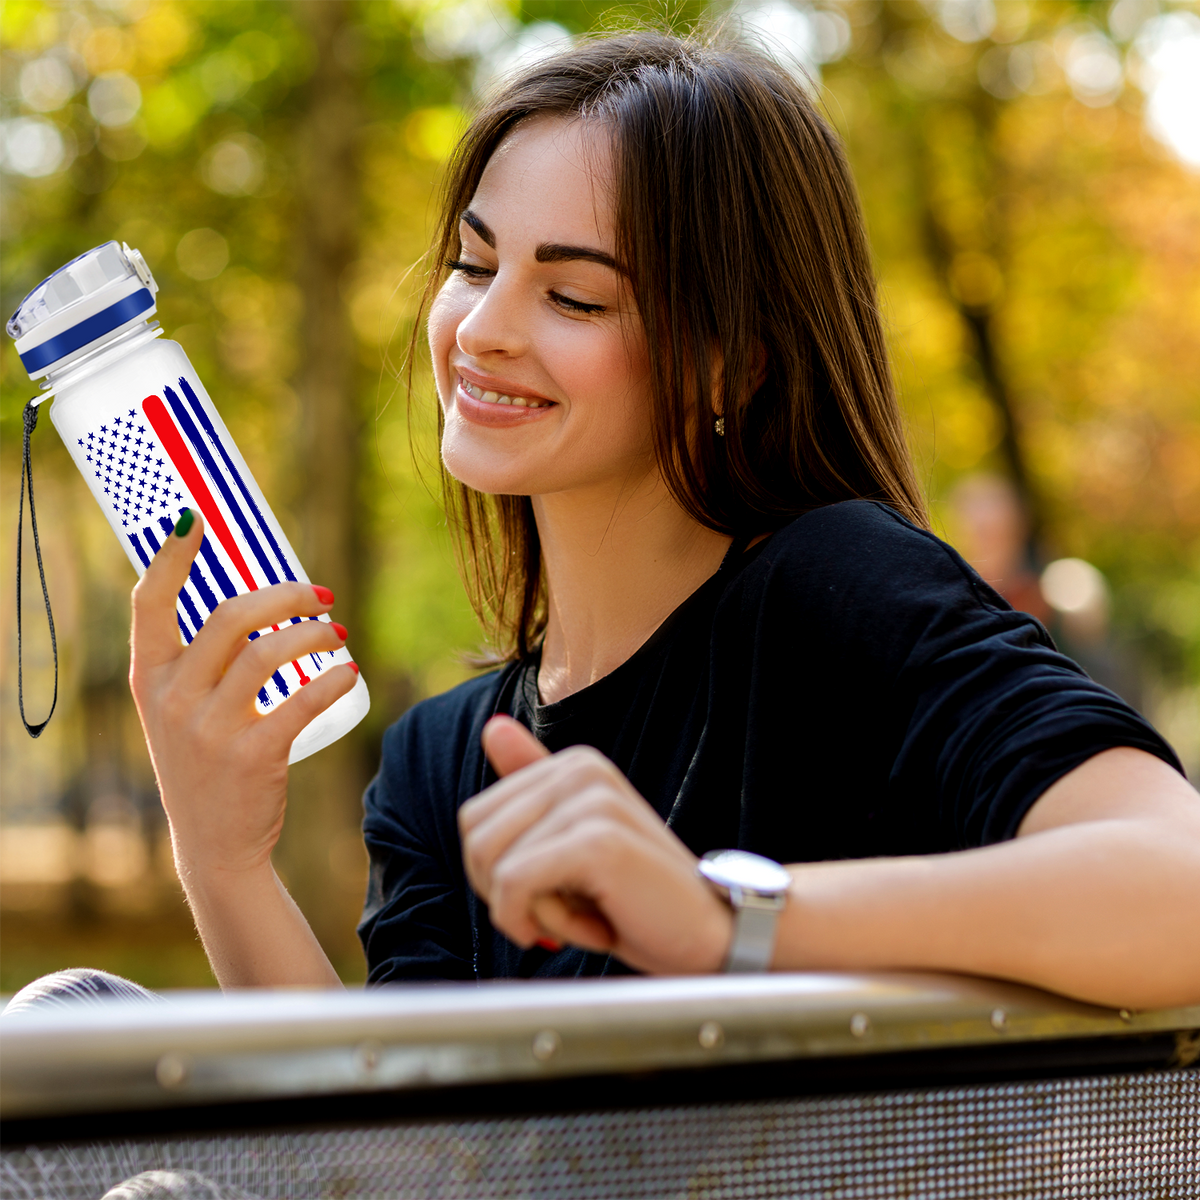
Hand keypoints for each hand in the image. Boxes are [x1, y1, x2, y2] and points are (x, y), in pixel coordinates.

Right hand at [129, 511, 358, 879]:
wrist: (214, 845)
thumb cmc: (204, 764)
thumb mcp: (180, 712)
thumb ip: (199, 663)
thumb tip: (254, 599)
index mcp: (150, 679)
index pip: (150, 603)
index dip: (172, 557)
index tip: (197, 520)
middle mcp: (173, 699)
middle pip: (232, 616)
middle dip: (286, 595)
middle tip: (323, 595)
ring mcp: (210, 729)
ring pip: (271, 652)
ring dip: (315, 634)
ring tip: (339, 634)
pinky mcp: (253, 755)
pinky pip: (303, 700)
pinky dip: (333, 679)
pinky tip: (348, 673)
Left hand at [459, 716, 733, 973]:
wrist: (713, 934)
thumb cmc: (638, 898)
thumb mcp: (574, 842)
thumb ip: (534, 788)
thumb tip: (492, 728)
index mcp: (573, 764)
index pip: (474, 819)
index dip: (499, 876)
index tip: (558, 892)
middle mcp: (581, 769)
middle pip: (475, 840)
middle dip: (507, 895)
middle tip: (572, 910)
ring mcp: (591, 800)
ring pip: (492, 867)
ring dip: (532, 914)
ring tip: (590, 915)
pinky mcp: (598, 840)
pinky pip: (514, 887)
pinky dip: (540, 925)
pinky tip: (595, 930)